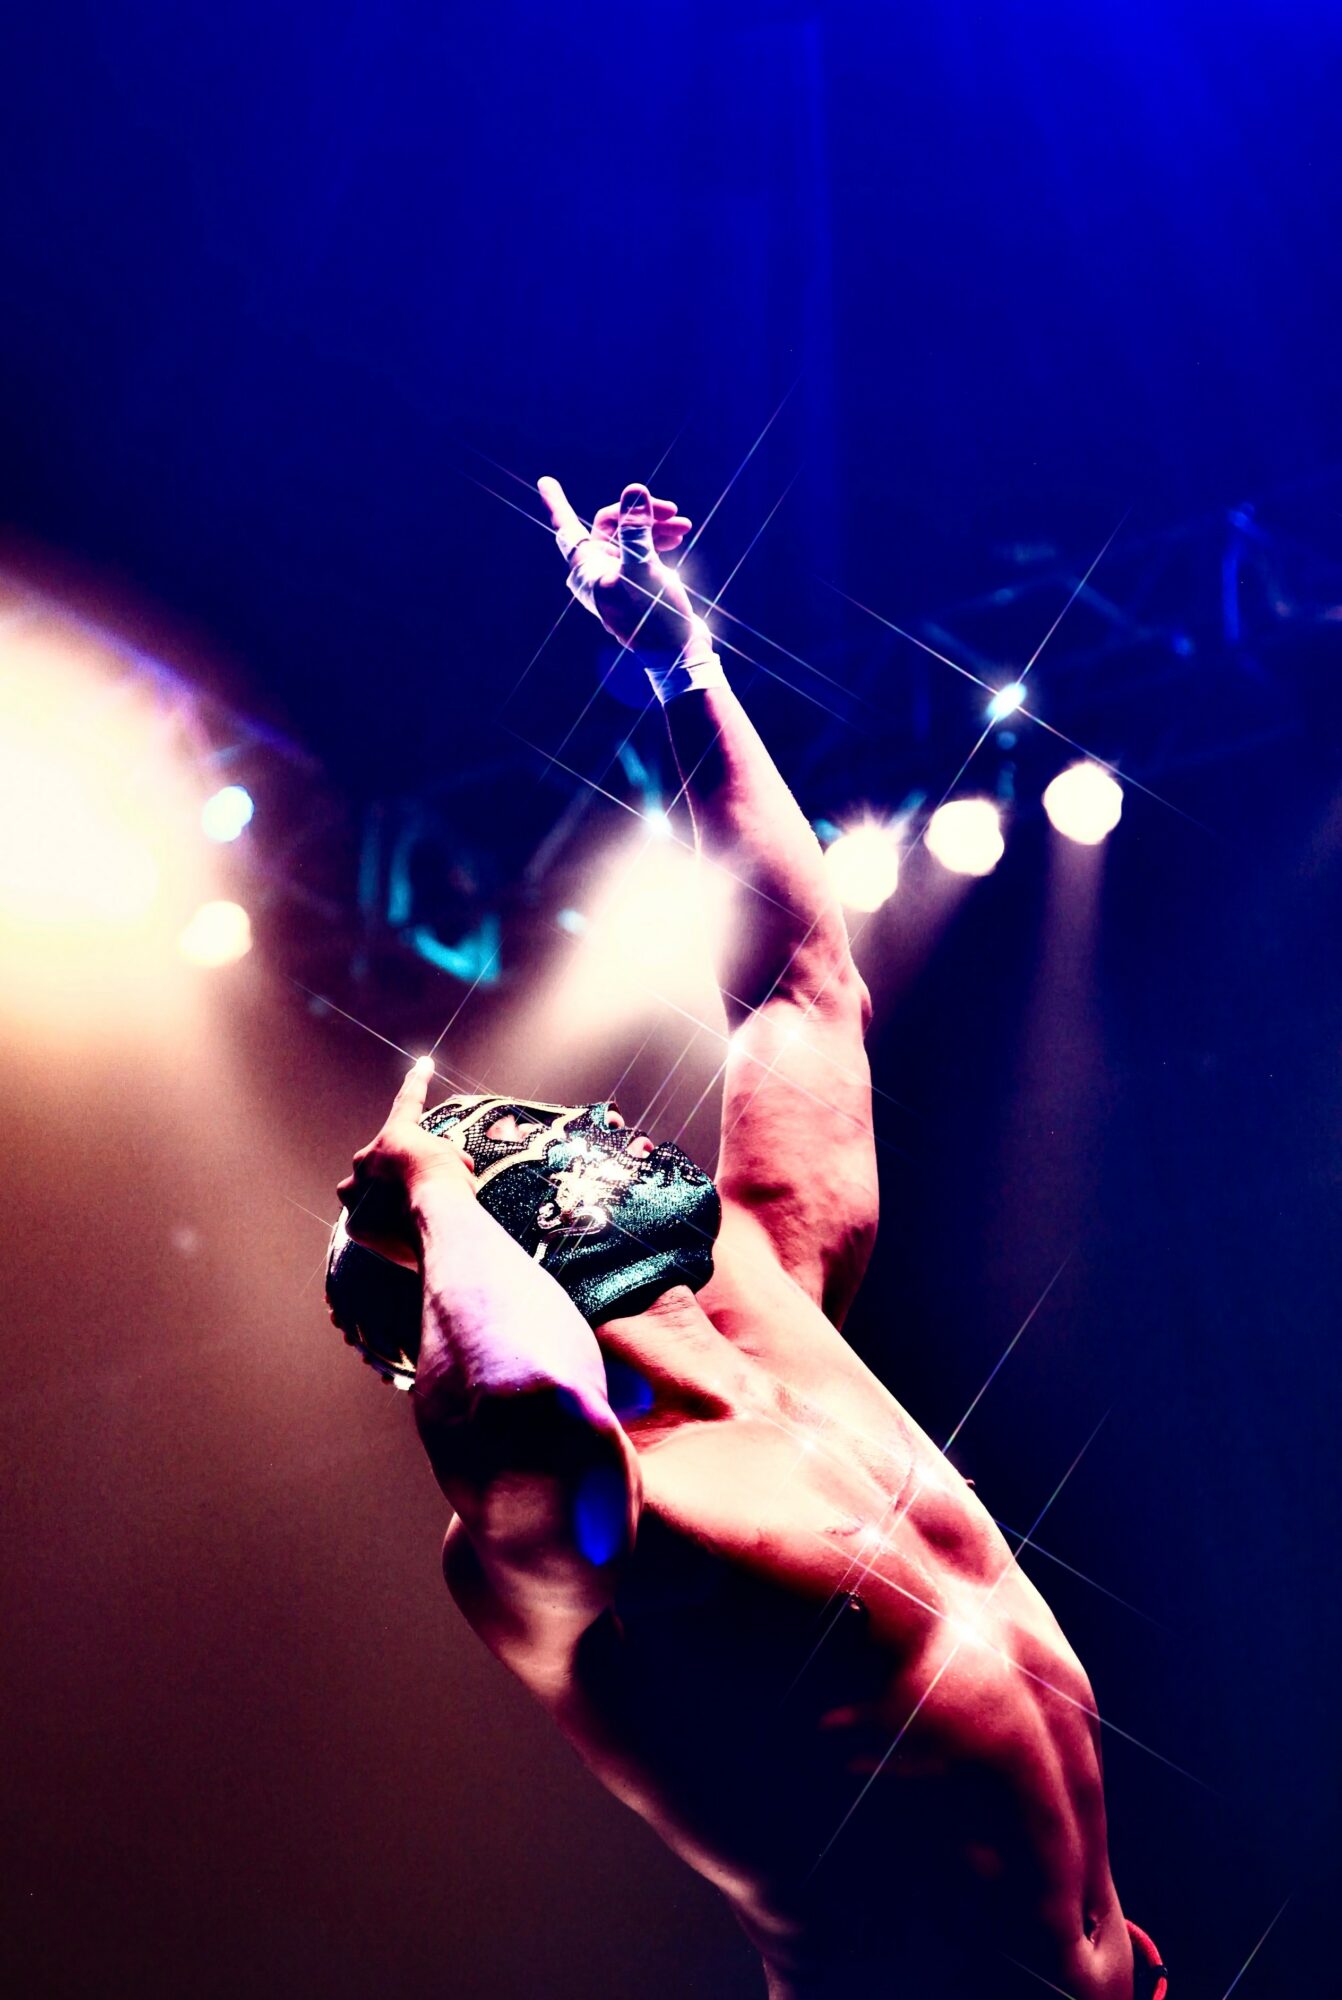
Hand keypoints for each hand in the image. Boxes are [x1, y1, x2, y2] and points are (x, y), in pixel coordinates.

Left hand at [336, 1057, 474, 1268]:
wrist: (438, 1220)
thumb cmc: (450, 1186)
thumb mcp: (455, 1161)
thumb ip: (438, 1155)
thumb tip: (436, 1165)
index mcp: (394, 1136)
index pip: (409, 1102)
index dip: (419, 1082)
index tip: (423, 1062)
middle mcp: (367, 1159)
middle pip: (384, 1162)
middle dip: (402, 1174)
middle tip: (426, 1192)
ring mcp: (356, 1192)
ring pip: (368, 1193)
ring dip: (386, 1200)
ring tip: (413, 1218)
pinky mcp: (354, 1223)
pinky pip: (368, 1222)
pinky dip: (383, 1227)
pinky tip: (404, 1234)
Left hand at [538, 477, 704, 660]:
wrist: (677, 652)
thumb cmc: (655, 616)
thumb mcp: (644, 568)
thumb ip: (636, 529)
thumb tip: (634, 490)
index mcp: (587, 570)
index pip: (566, 528)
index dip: (557, 502)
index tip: (544, 481)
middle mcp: (597, 573)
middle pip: (610, 525)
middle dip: (639, 512)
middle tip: (671, 509)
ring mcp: (616, 577)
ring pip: (630, 536)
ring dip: (654, 525)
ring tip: (684, 526)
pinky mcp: (636, 582)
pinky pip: (641, 549)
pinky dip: (656, 539)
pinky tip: (676, 539)